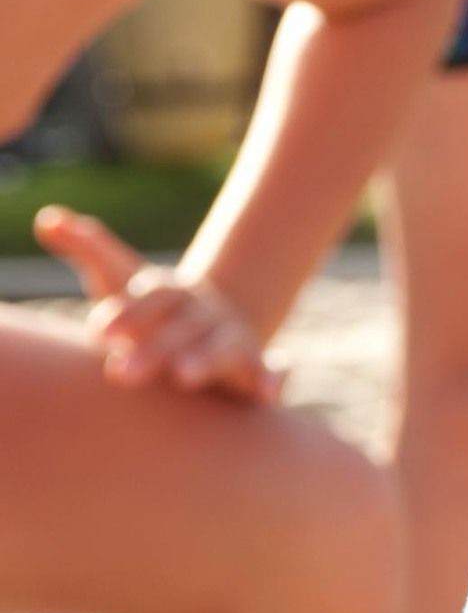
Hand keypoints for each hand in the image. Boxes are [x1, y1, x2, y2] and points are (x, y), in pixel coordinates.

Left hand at [34, 208, 273, 403]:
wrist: (213, 326)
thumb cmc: (150, 311)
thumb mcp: (119, 278)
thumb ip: (90, 249)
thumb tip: (48, 218)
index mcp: (173, 292)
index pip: (154, 295)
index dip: (130, 312)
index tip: (101, 334)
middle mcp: (206, 312)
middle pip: (183, 326)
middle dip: (155, 348)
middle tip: (120, 374)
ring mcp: (233, 338)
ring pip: (225, 346)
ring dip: (207, 358)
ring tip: (185, 376)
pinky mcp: (255, 368)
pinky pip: (273, 370)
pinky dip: (275, 377)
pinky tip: (269, 394)